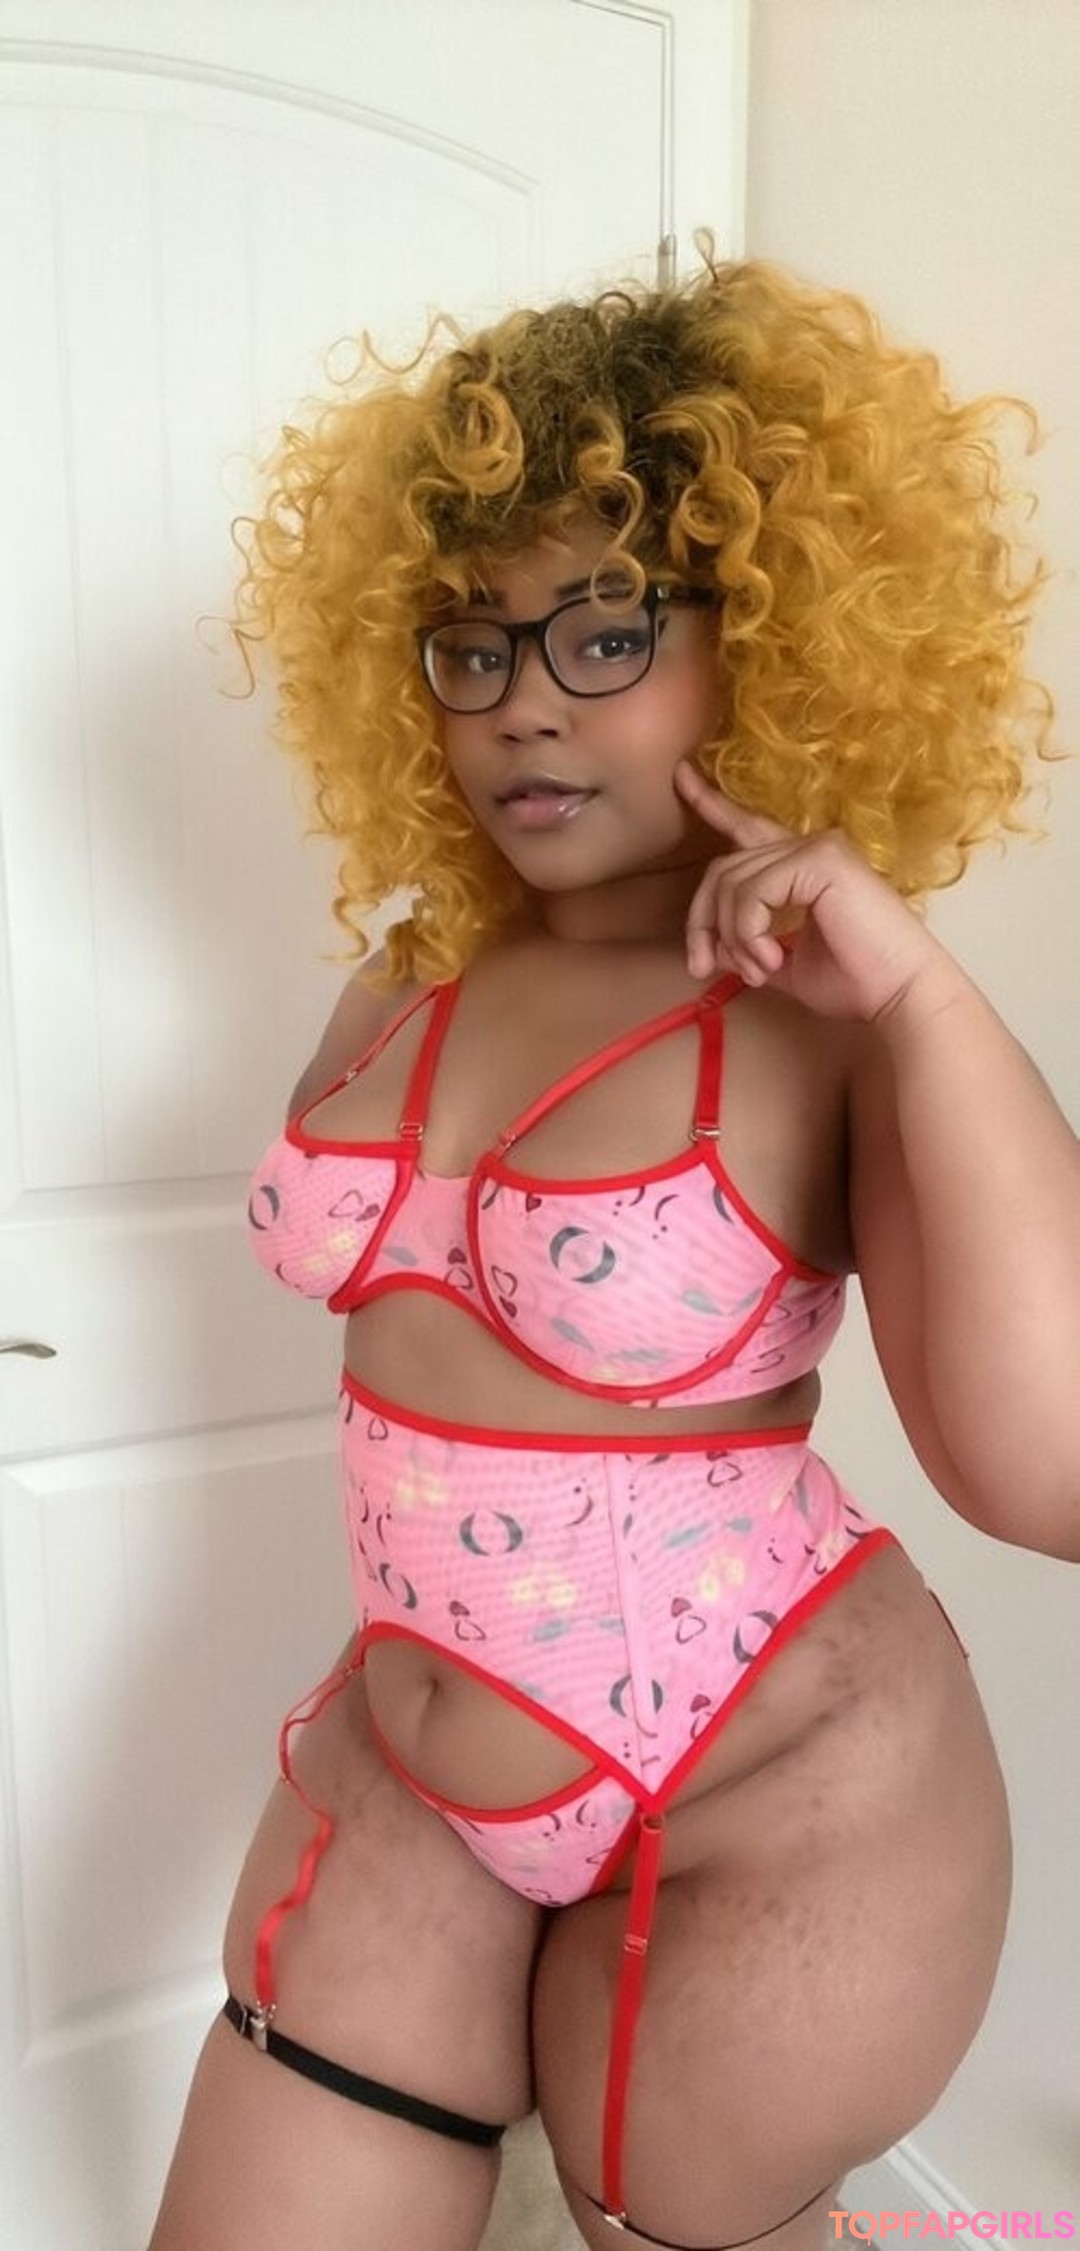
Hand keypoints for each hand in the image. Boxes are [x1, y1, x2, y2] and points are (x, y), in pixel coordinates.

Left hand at [674, 759, 952, 1022]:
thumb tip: (711, 949)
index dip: (712, 803)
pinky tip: (769, 959)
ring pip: (731, 883)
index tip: (680, 777)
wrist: (902, 995)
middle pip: (723, 868)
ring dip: (731, 937)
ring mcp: (818, 848)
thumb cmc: (856, 983)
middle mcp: (812, 845)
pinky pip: (751, 893)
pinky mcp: (820, 861)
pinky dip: (747, 932)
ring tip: (757, 971)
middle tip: (703, 968)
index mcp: (805, 865)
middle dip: (703, 922)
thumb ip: (748, 947)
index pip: (748, 827)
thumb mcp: (785, 963)